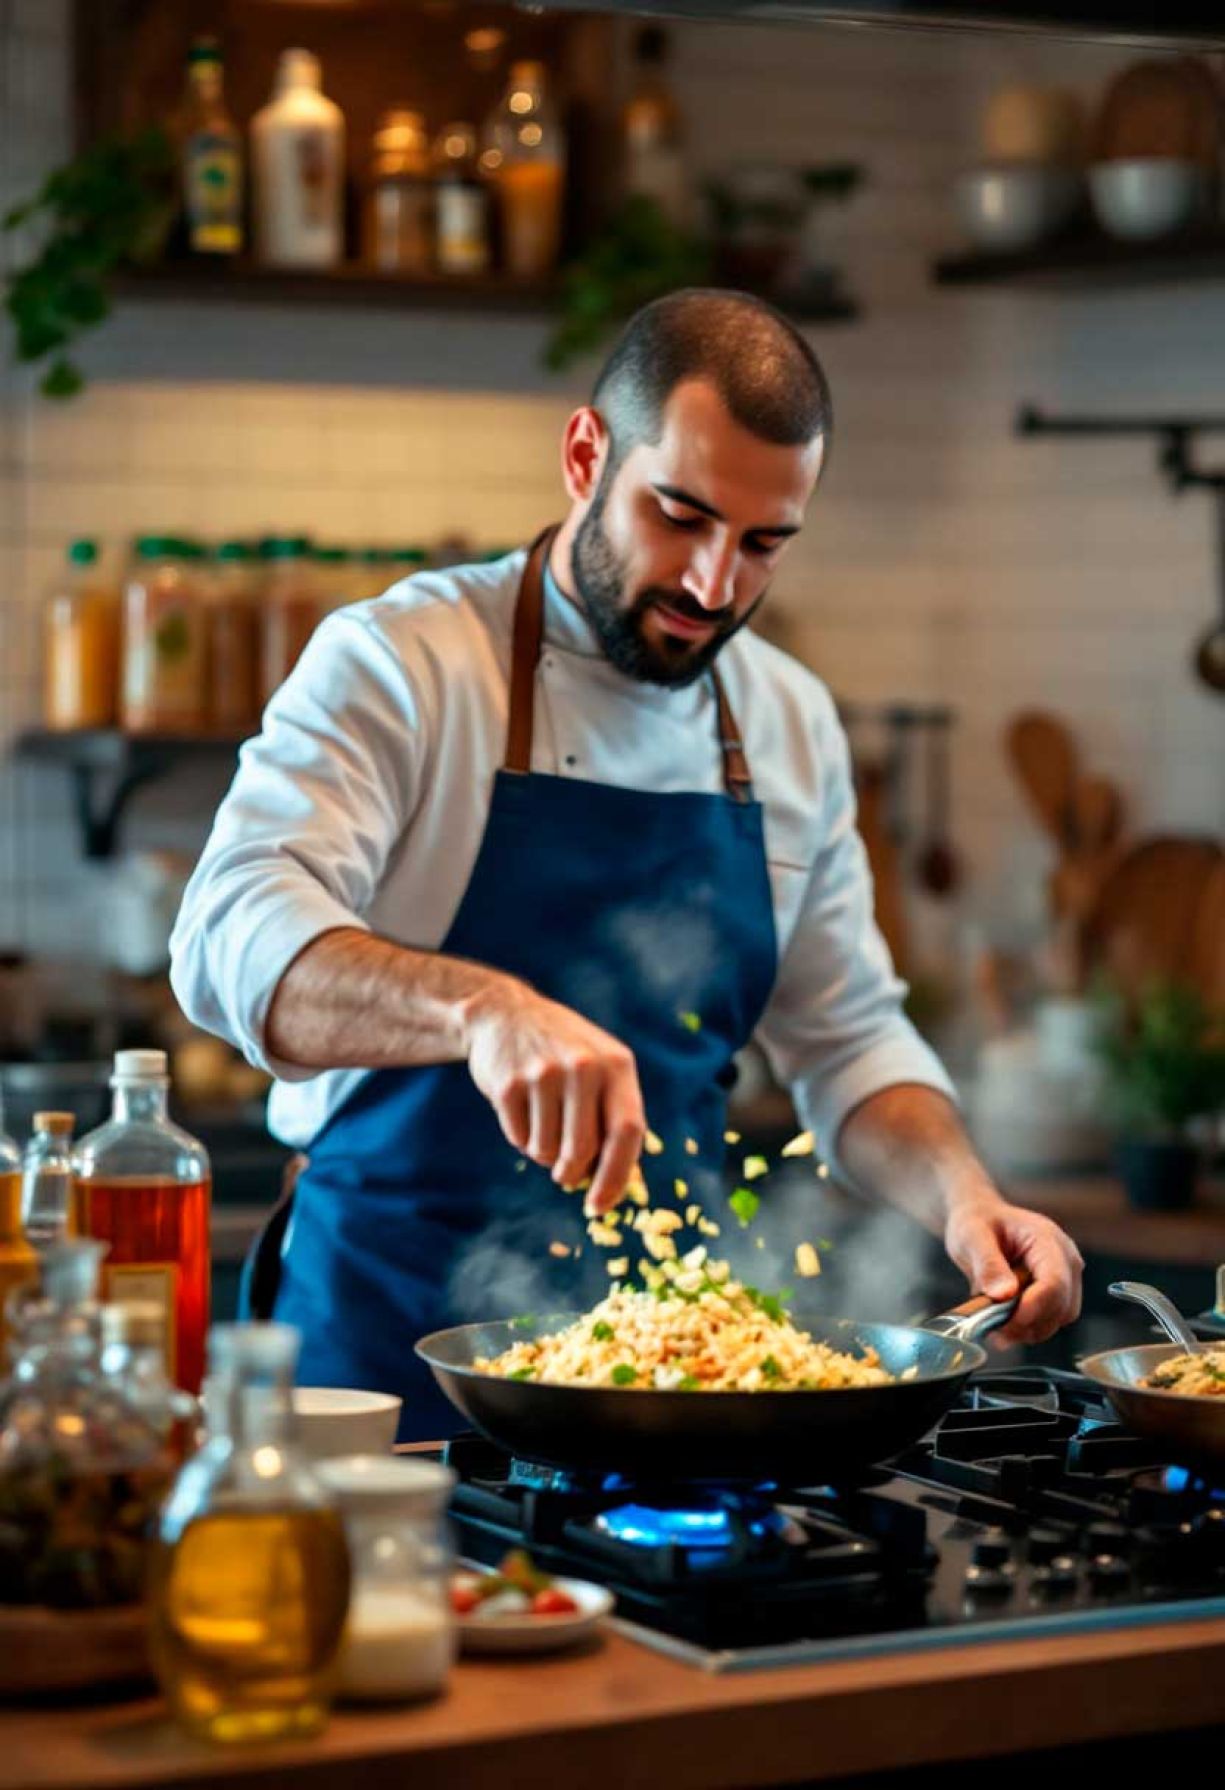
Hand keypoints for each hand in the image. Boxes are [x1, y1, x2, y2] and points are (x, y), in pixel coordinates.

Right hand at [462, 979, 645, 1214]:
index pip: (627, 1132)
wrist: (504, 1013)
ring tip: (542, 1122)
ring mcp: (544, 1074)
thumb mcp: (600, 1067)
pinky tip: (522, 1109)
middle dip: (572, 1173)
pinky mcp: (509, 1084)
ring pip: (546, 1151)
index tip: (599, 1205)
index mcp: (617, 1065)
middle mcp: (584, 1066)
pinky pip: (519, 1139)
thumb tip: (617, 1183)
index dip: (616, 1175)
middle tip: (565, 1174)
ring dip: (543, 1153)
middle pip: (583, 1150)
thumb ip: (613, 1116)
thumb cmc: (563, 1053)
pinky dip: (521, 1137)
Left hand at [944, 1186, 1083, 1345]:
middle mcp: (1064, 1260)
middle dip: (1028, 1321)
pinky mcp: (1055, 1295)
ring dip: (1026, 1329)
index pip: (1055, 1280)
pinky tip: (1001, 1326)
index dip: (1035, 1305)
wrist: (981, 1222)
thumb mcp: (972, 1236)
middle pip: (1061, 1306)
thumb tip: (1003, 1294)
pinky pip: (1048, 1322)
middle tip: (992, 1324)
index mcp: (1047, 1240)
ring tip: (993, 1324)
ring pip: (1057, 1320)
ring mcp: (1064, 1279)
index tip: (1008, 1319)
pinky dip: (1026, 1329)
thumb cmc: (978, 1222)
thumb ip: (988, 1264)